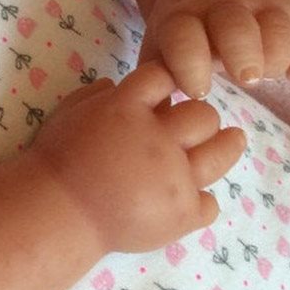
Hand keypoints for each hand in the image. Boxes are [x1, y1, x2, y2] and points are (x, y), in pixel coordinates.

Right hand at [30, 63, 245, 253]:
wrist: (57, 211)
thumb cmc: (57, 158)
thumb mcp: (70, 112)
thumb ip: (97, 94)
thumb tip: (117, 84)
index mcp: (127, 108)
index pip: (164, 76)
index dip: (170, 78)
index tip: (173, 86)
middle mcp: (158, 138)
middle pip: (204, 115)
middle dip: (202, 116)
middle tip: (198, 124)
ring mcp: (175, 177)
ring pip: (220, 154)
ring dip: (227, 145)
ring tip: (232, 140)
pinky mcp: (184, 213)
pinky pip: (210, 202)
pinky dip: (201, 199)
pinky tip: (192, 195)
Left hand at [139, 0, 289, 97]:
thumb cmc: (181, 36)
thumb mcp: (158, 50)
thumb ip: (152, 85)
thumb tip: (149, 127)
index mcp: (181, 18)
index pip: (183, 34)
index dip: (190, 62)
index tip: (197, 91)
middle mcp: (222, 7)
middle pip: (235, 23)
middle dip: (242, 52)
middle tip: (245, 78)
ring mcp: (260, 7)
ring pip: (278, 26)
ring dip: (277, 55)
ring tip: (268, 74)